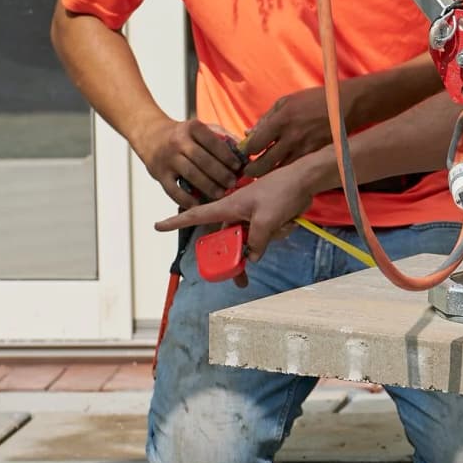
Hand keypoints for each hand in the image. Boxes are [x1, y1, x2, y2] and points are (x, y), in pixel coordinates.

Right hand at [132, 118, 246, 206]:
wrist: (151, 136)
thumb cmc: (183, 134)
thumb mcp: (201, 128)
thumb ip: (223, 137)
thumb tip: (245, 150)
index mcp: (192, 128)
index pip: (213, 142)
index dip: (227, 156)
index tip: (239, 167)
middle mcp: (178, 142)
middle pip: (203, 160)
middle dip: (220, 174)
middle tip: (233, 184)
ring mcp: (168, 159)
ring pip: (191, 175)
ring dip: (208, 186)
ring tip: (221, 194)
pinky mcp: (159, 175)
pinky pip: (174, 190)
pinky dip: (187, 200)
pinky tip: (199, 205)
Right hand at [155, 164, 318, 261]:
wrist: (305, 180)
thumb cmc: (282, 192)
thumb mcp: (267, 220)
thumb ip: (257, 242)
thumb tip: (251, 257)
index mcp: (228, 207)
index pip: (196, 215)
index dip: (176, 221)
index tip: (157, 225)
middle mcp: (236, 212)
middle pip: (226, 241)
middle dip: (236, 259)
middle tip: (241, 281)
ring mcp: (251, 215)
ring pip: (250, 240)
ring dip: (266, 241)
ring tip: (284, 225)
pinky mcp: (265, 217)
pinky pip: (266, 235)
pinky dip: (278, 232)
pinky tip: (290, 221)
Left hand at [240, 86, 338, 177]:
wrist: (344, 106)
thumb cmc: (313, 100)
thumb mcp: (285, 102)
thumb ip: (265, 119)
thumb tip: (248, 134)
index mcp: (281, 121)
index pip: (255, 145)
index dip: (246, 152)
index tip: (244, 154)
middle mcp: (291, 138)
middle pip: (264, 164)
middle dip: (251, 171)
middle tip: (247, 172)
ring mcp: (304, 150)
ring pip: (279, 172)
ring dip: (267, 175)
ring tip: (262, 174)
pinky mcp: (314, 157)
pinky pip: (294, 170)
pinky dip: (285, 173)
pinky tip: (280, 172)